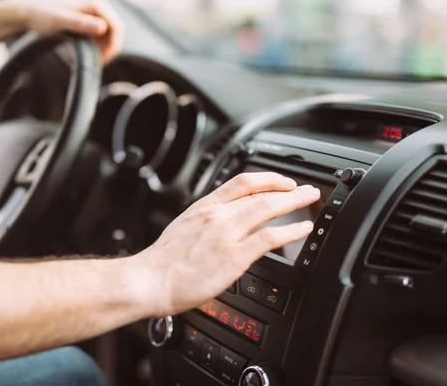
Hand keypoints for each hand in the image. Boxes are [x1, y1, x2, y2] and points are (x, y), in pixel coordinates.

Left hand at [1, 0, 124, 61]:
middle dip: (109, 48)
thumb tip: (103, 28)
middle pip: (115, 30)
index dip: (113, 44)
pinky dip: (95, 45)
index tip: (103, 59)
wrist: (27, 12)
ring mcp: (92, 11)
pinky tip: (84, 52)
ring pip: (108, 34)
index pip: (116, 25)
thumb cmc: (40, 14)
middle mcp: (96, 4)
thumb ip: (81, 23)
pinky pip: (99, 34)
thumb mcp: (60, 20)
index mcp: (94, 1)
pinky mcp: (87, 18)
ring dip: (102, 48)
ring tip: (89, 58)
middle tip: (97, 62)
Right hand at [132, 172, 319, 316]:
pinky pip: (270, 237)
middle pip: (260, 193)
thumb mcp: (183, 228)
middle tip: (305, 189)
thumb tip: (220, 222)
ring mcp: (226, 234)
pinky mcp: (234, 256)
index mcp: (204, 207)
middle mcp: (217, 215)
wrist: (150, 280)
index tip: (282, 182)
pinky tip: (302, 229)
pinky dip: (291, 231)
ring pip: (268, 208)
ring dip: (294, 202)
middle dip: (288, 188)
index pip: (242, 182)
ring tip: (310, 200)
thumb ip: (205, 221)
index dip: (267, 178)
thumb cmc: (162, 261)